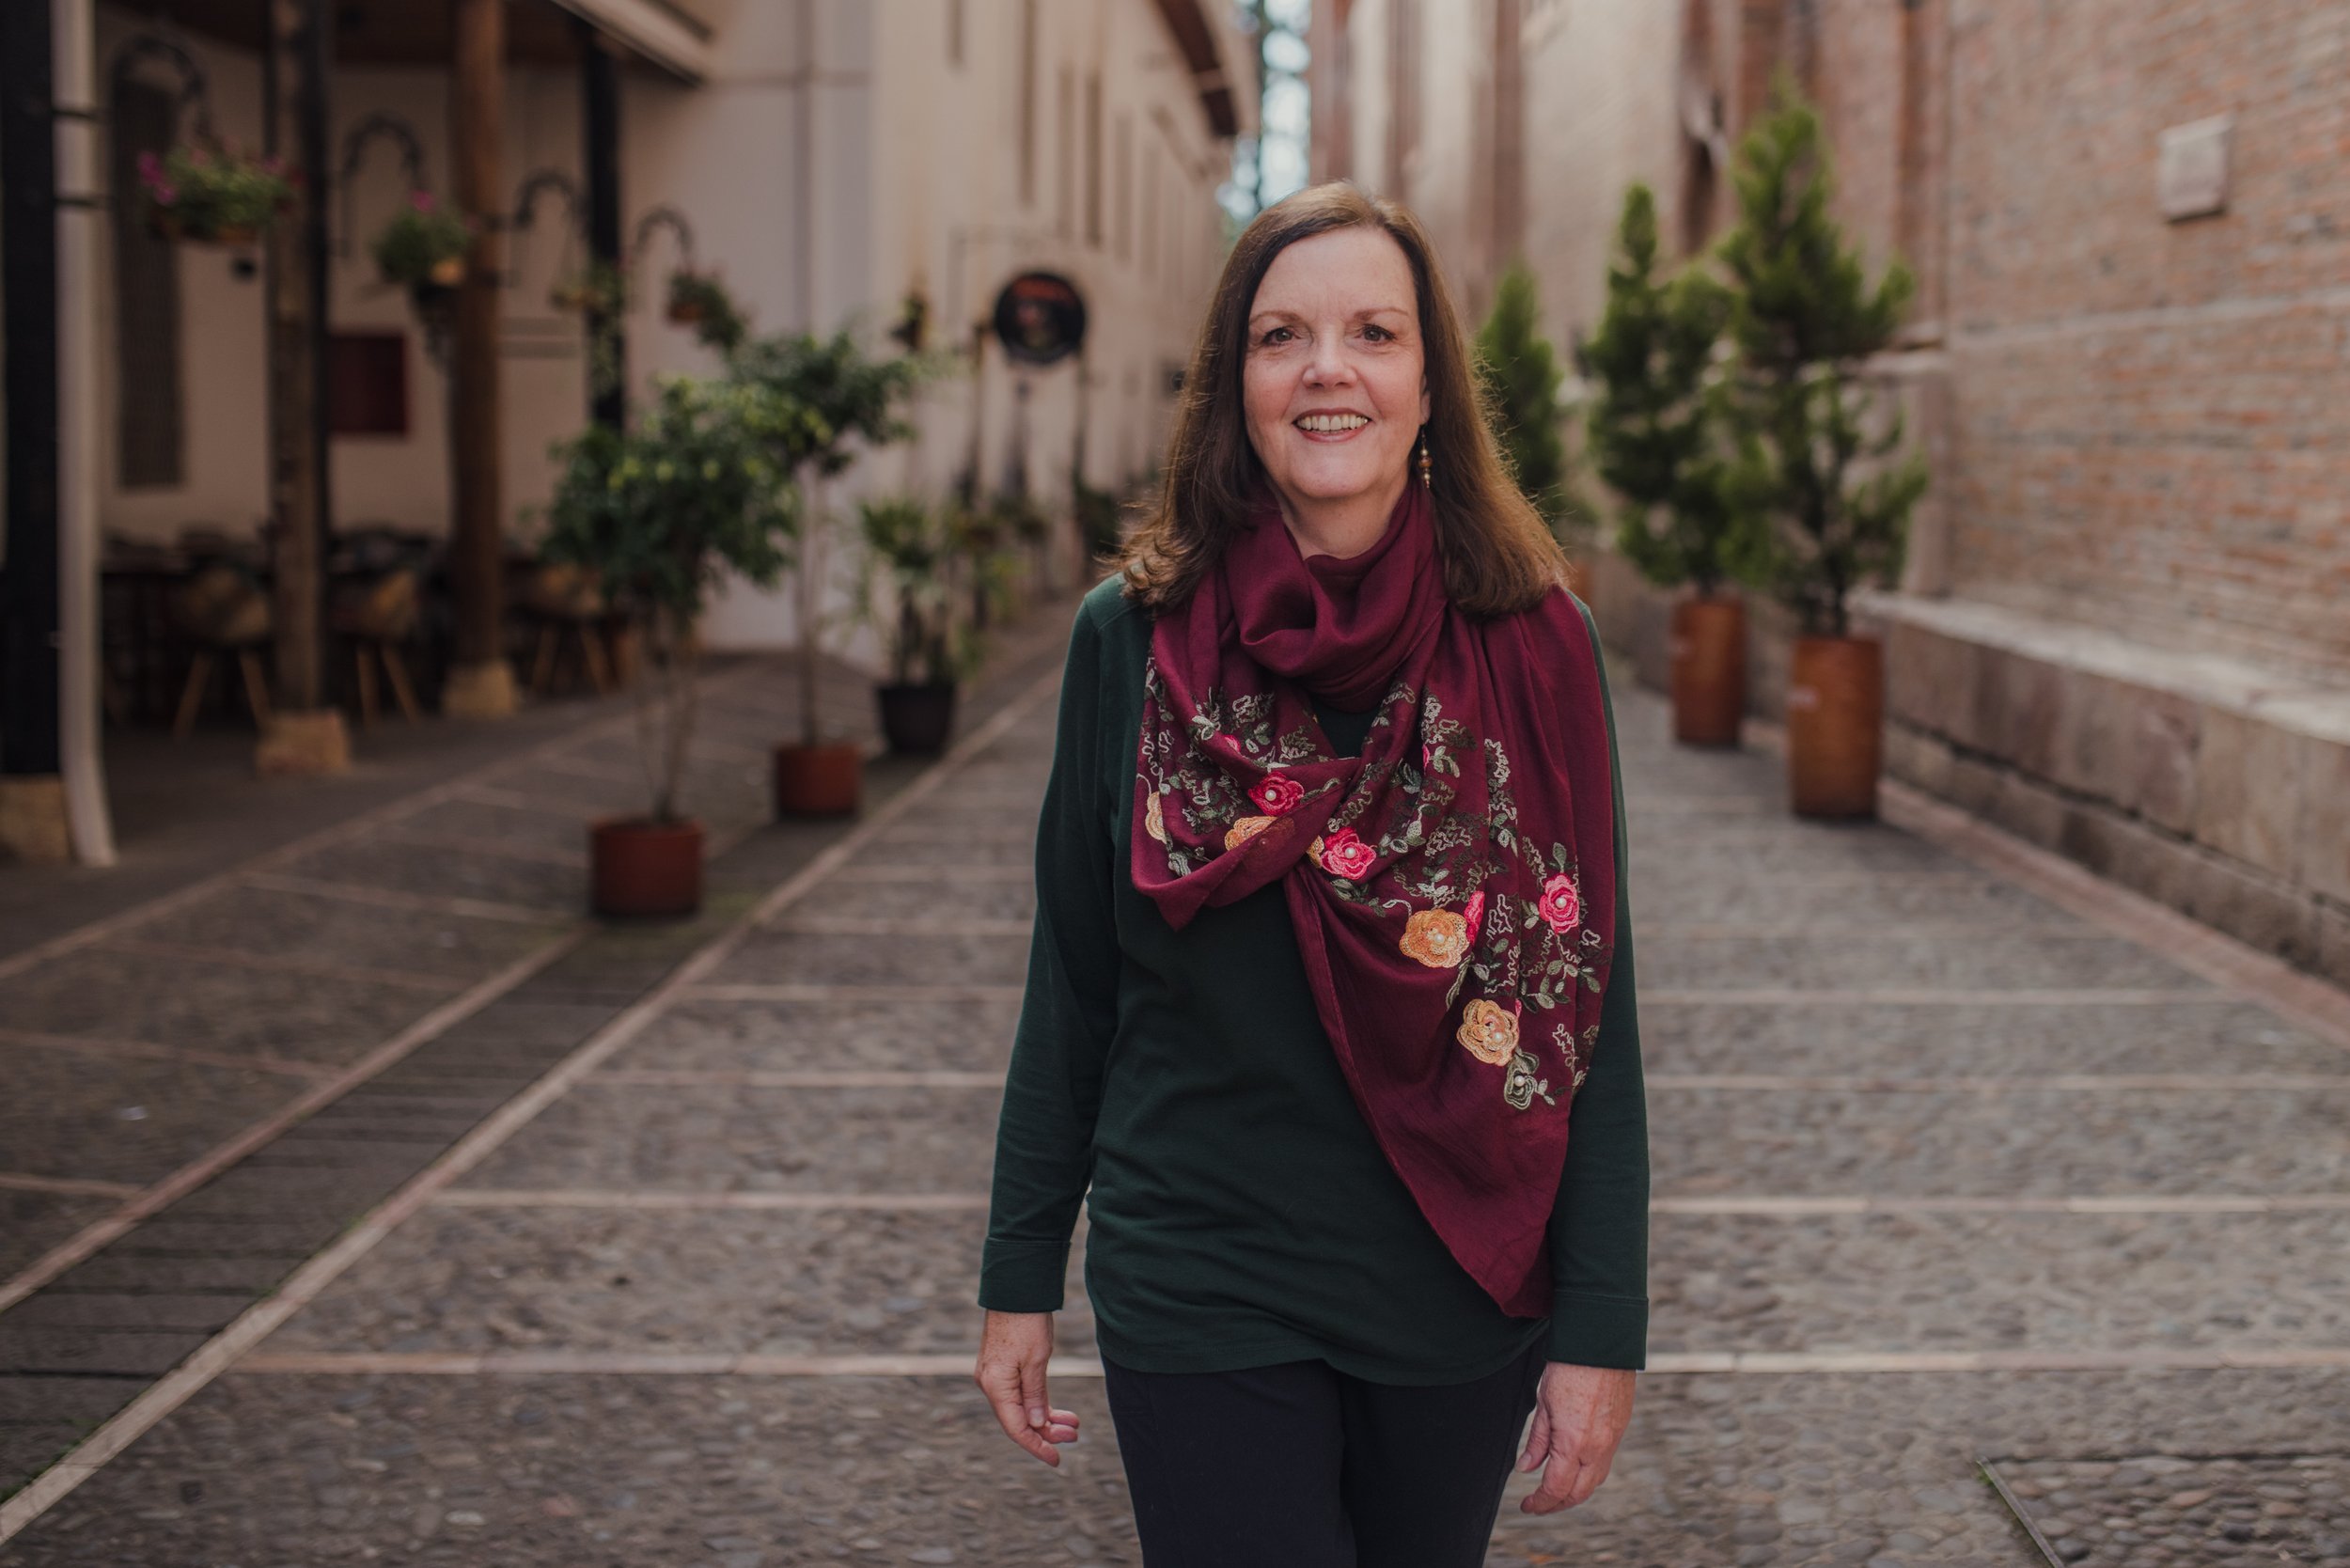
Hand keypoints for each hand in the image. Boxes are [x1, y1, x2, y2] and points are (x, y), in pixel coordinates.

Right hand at [974, 1310, 1081, 1466]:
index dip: (1037, 1446)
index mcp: (996, 1386)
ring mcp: (995, 1377)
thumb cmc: (1026, 1322)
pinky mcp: (1003, 1369)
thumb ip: (1035, 1395)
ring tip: (1073, 1425)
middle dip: (1047, 1432)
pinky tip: (1058, 1411)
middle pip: (1019, 1420)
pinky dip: (1039, 1403)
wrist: (1015, 1289)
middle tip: (1075, 1436)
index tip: (1057, 1459)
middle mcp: (991, 1384)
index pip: (1016, 1428)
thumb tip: (1037, 1425)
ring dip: (1046, 1418)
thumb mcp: (1037, 1360)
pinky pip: (1020, 1395)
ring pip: (1022, 1408)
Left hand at [1515, 1362, 1634, 1512]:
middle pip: (1578, 1493)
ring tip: (1554, 1491)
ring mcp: (1612, 1440)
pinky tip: (1574, 1470)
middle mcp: (1597, 1448)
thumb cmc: (1569, 1368)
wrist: (1601, 1343)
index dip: (1540, 1502)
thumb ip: (1537, 1440)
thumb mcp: (1543, 1403)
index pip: (1556, 1488)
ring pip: (1594, 1481)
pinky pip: (1604, 1464)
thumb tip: (1526, 1468)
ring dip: (1574, 1492)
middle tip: (1538, 1505)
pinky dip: (1588, 1475)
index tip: (1527, 1506)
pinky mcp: (1620, 1430)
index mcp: (1574, 1442)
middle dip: (1557, 1505)